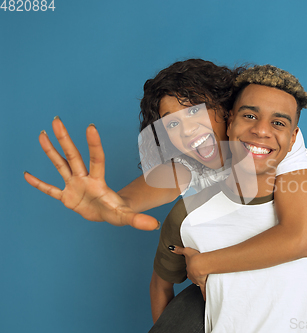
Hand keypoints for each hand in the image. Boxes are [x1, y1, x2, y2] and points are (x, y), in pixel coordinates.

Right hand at [24, 117, 159, 230]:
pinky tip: (27, 175)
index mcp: (98, 181)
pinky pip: (50, 189)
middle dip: (64, 138)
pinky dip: (39, 184)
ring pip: (60, 165)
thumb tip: (154, 226)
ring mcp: (74, 185)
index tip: (90, 127)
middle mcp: (84, 178)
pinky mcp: (66, 196)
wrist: (108, 214)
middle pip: (72, 156)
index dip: (94, 145)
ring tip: (42, 135)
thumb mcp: (127, 216)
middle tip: (56, 120)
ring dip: (50, 151)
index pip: (96, 159)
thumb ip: (138, 220)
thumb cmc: (117, 211)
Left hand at [170, 245, 206, 299]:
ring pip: (197, 283)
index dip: (190, 271)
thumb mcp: (186, 252)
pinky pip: (203, 291)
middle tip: (197, 275)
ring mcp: (197, 280)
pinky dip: (204, 296)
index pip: (189, 271)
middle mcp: (192, 277)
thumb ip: (179, 250)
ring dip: (199, 283)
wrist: (200, 264)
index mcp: (189, 270)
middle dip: (195, 277)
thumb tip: (170, 247)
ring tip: (202, 285)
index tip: (191, 272)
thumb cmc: (194, 257)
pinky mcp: (203, 283)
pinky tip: (205, 301)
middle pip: (193, 277)